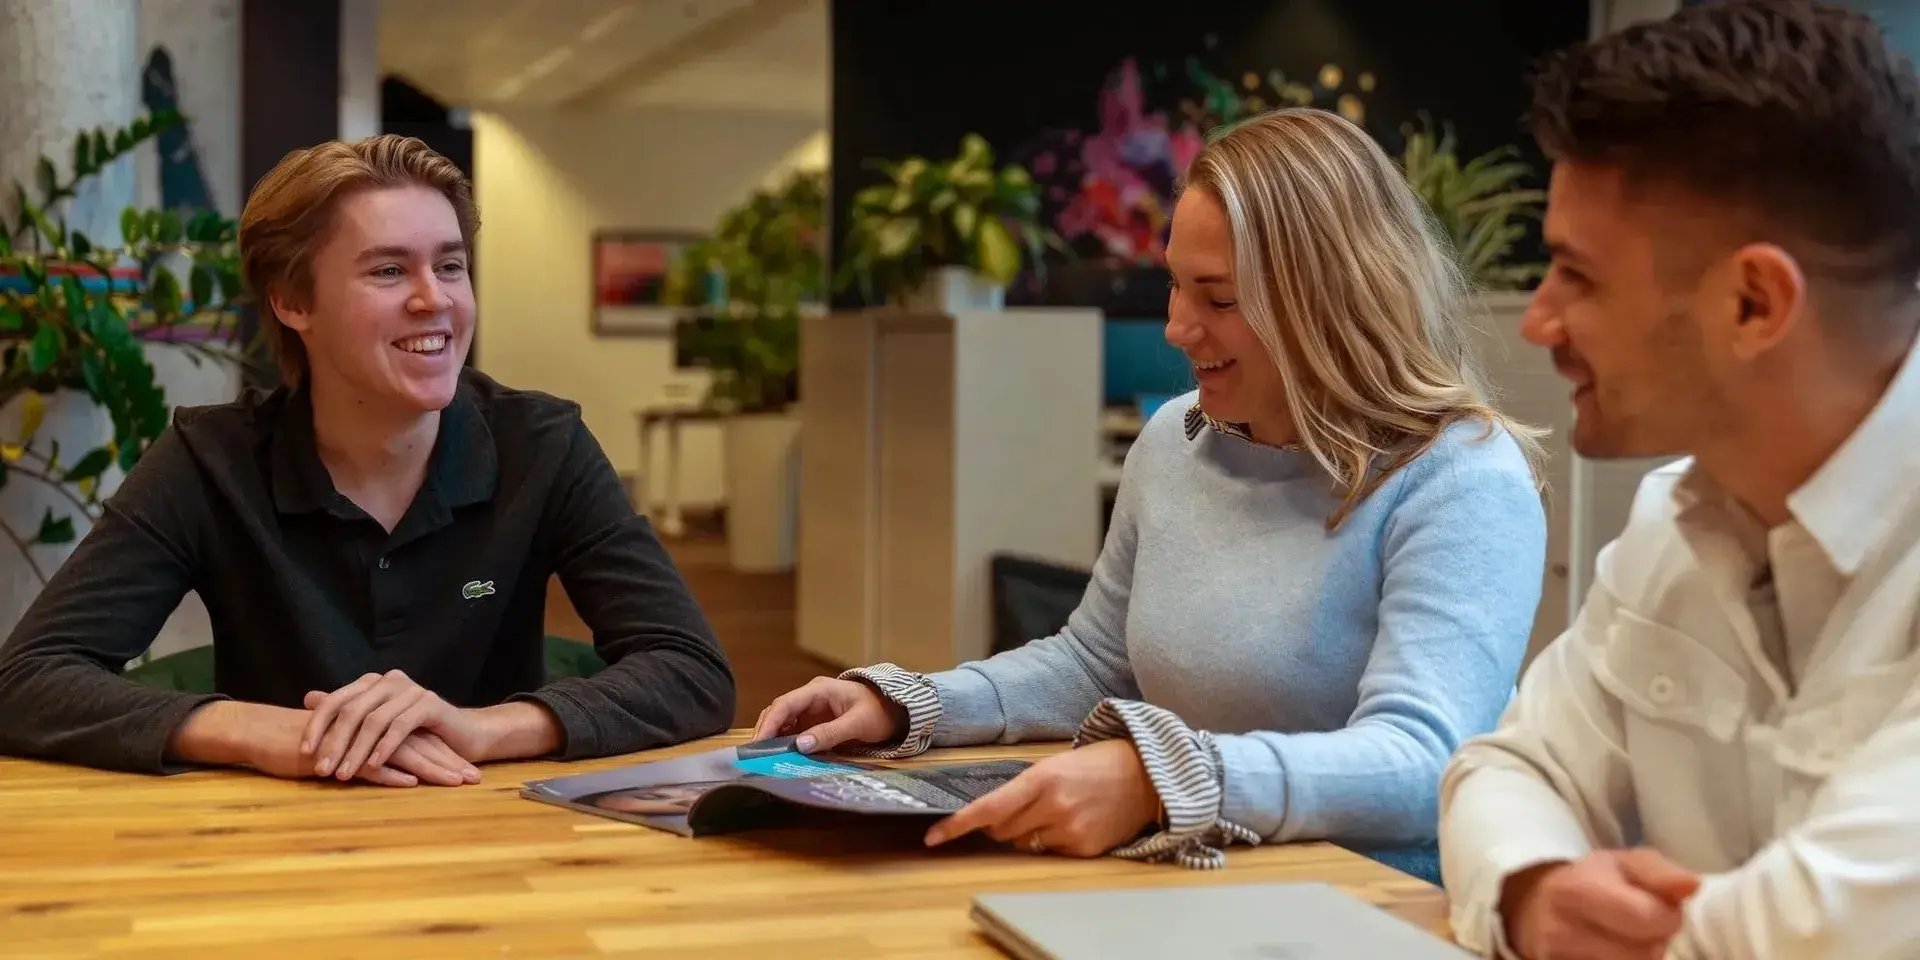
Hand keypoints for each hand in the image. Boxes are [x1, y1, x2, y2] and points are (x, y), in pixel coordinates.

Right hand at [168, 701, 457, 786]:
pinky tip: (411, 784)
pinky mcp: (337, 754)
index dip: (445, 753)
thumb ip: (373, 750)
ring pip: (400, 754)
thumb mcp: (349, 746)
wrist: (267, 734)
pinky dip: (390, 774)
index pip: (419, 738)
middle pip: (419, 745)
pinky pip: (368, 765)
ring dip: (430, 769)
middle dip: (448, 762)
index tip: (469, 770)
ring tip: (454, 782)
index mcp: (377, 726)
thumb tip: (403, 766)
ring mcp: (356, 741)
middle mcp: (371, 730)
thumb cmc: (309, 743)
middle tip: (474, 777)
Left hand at [302, 670, 487, 781]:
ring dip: (356, 751)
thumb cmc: (417, 735)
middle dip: (335, 743)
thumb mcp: (376, 725)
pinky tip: (374, 766)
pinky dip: (385, 747)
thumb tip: (308, 697)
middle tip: (322, 770)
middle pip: (352, 711)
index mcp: (373, 683)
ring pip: (374, 721)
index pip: (336, 701)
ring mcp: (411, 690)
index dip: (318, 726)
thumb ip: (346, 711)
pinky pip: (400, 726)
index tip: (304, 753)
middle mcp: (390, 681)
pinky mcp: (430, 704)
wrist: (463, 736)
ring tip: (344, 775)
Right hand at [752, 676, 908, 752]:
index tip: (758, 743)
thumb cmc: (880, 711)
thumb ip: (830, 733)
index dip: (769, 723)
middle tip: (755, 755)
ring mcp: (813, 709)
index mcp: (819, 690)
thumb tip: (801, 745)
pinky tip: (781, 756)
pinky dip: (786, 742)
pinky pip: (795, 731)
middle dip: (765, 731)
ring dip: (773, 738)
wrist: (897, 709)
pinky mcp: (816, 721)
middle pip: (779, 711)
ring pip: (784, 722)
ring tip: (764, 758)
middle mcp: (811, 697)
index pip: (785, 704)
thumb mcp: (857, 724)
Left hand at [923, 740, 1161, 856]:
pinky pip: (1049, 852)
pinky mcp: (1083, 849)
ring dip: (1026, 833)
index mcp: (1042, 778)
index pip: (990, 807)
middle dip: (999, 825)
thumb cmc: (1097, 763)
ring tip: (1055, 811)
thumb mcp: (1056, 763)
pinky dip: (1051, 841)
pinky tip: (1073, 822)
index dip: (959, 824)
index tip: (934, 836)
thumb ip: (1024, 786)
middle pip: (1002, 831)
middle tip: (1015, 811)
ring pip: (1023, 844)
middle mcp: (1053, 806)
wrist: (1147, 776)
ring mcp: (1069, 830)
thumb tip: (992, 812)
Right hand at [1502, 848, 1701, 959]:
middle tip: (1639, 928)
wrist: (1537, 909)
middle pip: (1644, 955)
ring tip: (1625, 942)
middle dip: (1654, 943)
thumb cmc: (1591, 883)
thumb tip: (1691, 885)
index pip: (1649, 919)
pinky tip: (1613, 954)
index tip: (1660, 909)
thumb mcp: (1623, 863)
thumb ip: (1659, 872)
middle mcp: (1561, 932)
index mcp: (1577, 891)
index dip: (1667, 917)